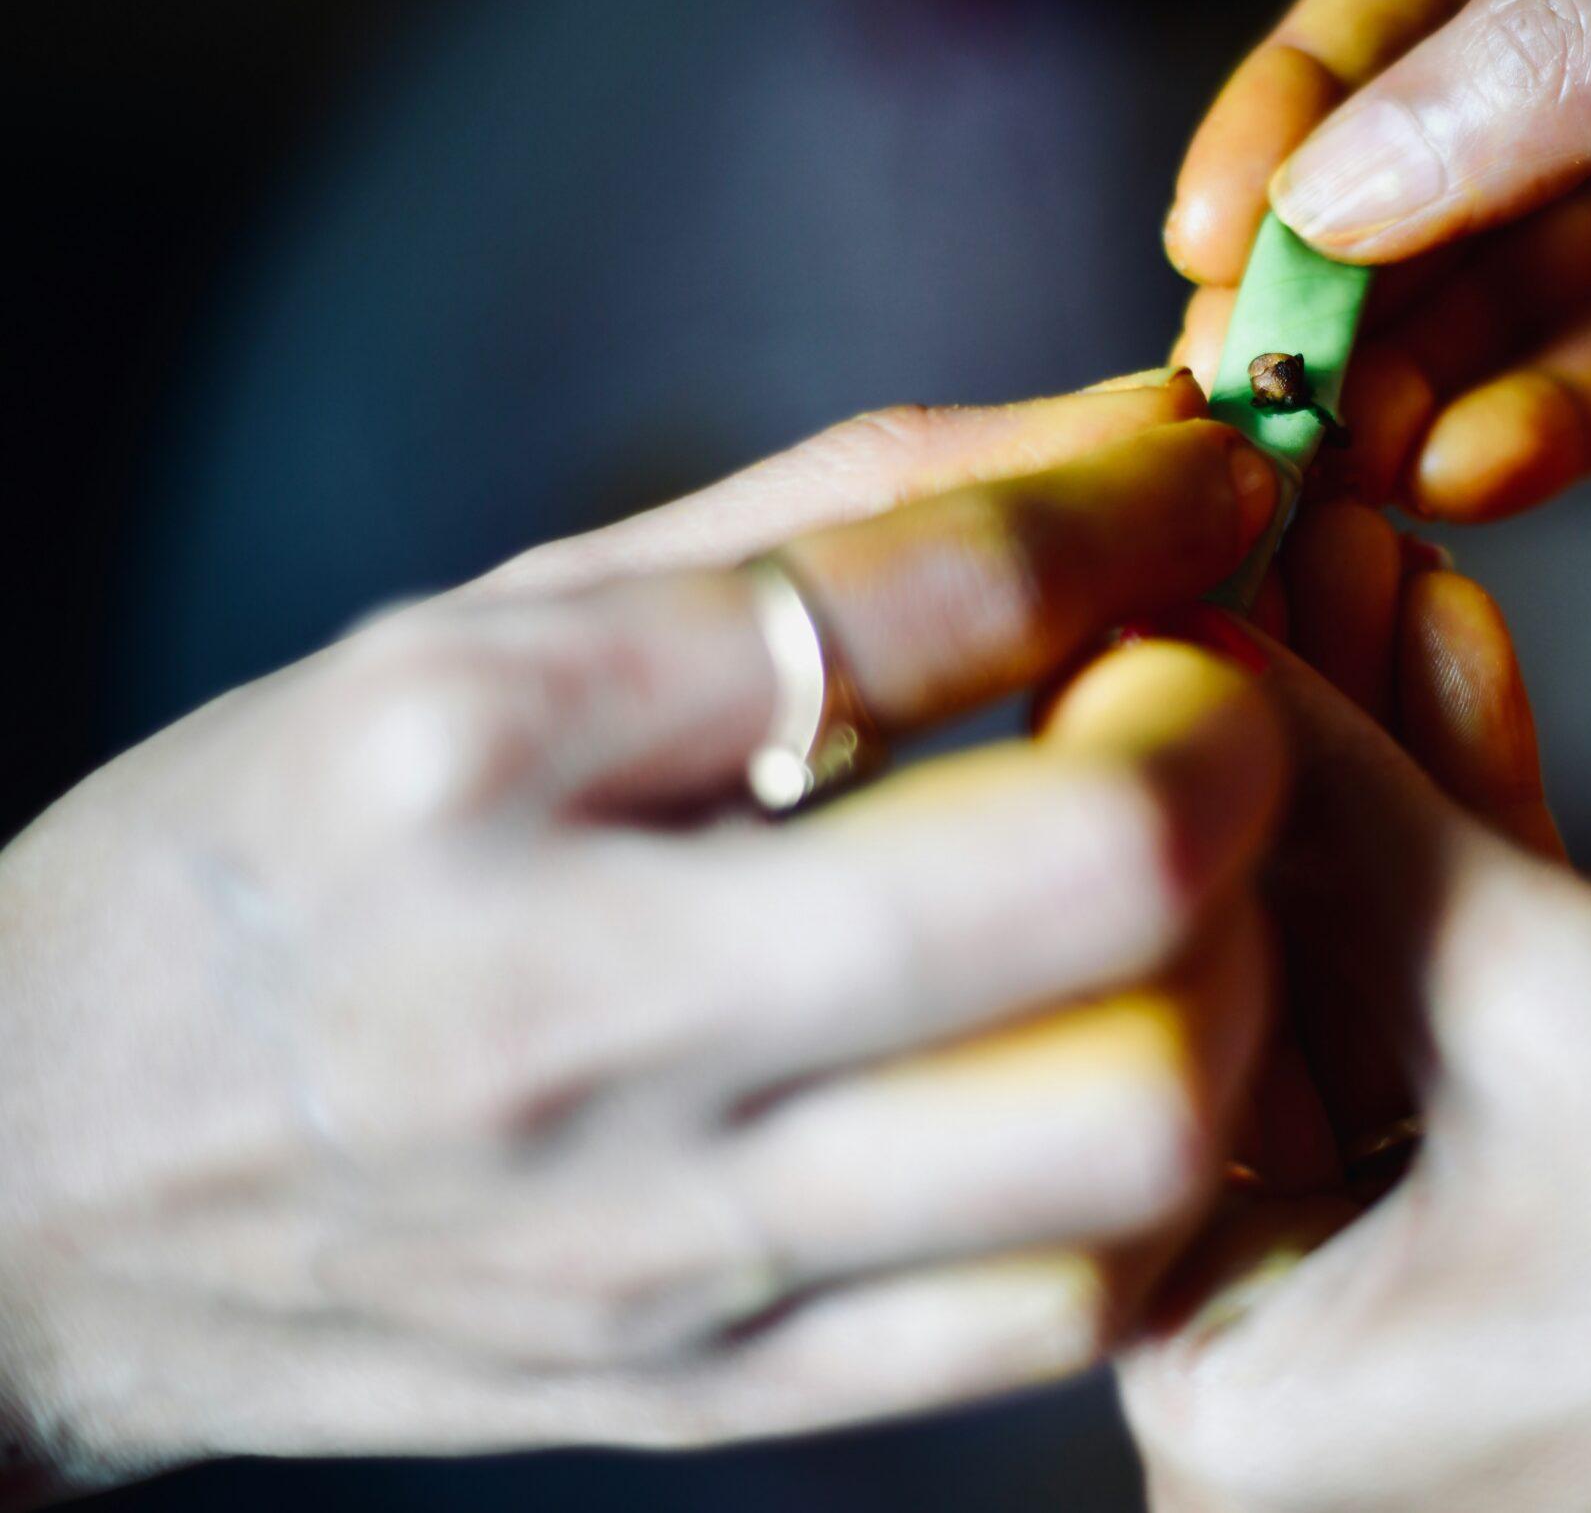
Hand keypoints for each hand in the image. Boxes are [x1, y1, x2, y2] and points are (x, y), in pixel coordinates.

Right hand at [0, 375, 1285, 1492]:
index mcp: (477, 749)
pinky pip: (1076, 1300)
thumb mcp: (487, 628)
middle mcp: (569, 1002)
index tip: (1207, 478)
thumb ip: (825, 517)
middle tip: (1193, 706)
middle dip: (1234, 748)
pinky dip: (1159, 1161)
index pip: (924, 595)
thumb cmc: (289, 859)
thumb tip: (1135, 432)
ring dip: (1235, 965)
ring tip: (1158, 900)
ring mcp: (658, 1238)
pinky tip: (1094, 1055)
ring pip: (1139, 1113)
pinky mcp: (721, 1394)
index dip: (1141, 509)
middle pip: (1096, 871)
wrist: (35, 1190)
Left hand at [1118, 623, 1590, 1512]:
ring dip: (1386, 774)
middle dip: (1289, 761)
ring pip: (1359, 984)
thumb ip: (1351, 819)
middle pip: (1248, 996)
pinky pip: (1461, 1012)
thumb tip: (1192, 645)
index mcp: (1231, 1398)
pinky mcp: (1533, 1219)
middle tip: (1272, 557)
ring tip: (1372, 557)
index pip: (1128, 1039)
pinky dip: (1478, 853)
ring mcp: (1416, 1298)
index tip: (1151, 617)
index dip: (1143, 809)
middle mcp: (1295, 1372)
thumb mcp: (1553, 1009)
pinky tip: (1459, 653)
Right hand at [1169, 0, 1590, 518]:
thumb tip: (1348, 177)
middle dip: (1327, 275)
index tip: (1220, 226)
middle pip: (1430, 161)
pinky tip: (1470, 472)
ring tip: (1327, 456)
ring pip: (1503, 294)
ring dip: (1408, 376)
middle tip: (1235, 383)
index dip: (1299, 107)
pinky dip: (1541, 435)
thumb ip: (1582, 56)